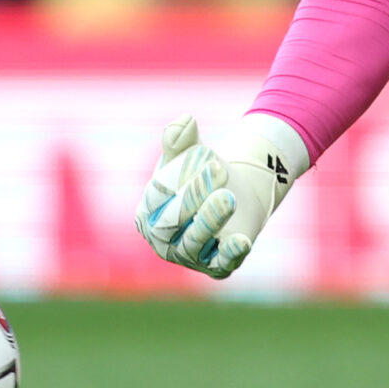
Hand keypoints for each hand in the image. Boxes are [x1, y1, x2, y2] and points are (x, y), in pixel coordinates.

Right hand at [134, 112, 309, 279]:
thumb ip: (180, 138)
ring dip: (210, 220)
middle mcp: (162, 240)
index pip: (156, 196)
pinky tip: (242, 241)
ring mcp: (189, 256)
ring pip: (195, 242)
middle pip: (172, 221)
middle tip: (219, 170)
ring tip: (228, 197)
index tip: (206, 156)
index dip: (178, 177)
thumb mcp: (188, 153)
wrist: (236, 190)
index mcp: (146, 212)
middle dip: (194, 196)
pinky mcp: (217, 266)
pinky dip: (231, 254)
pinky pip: (222, 264)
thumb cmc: (200, 172)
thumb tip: (184, 121)